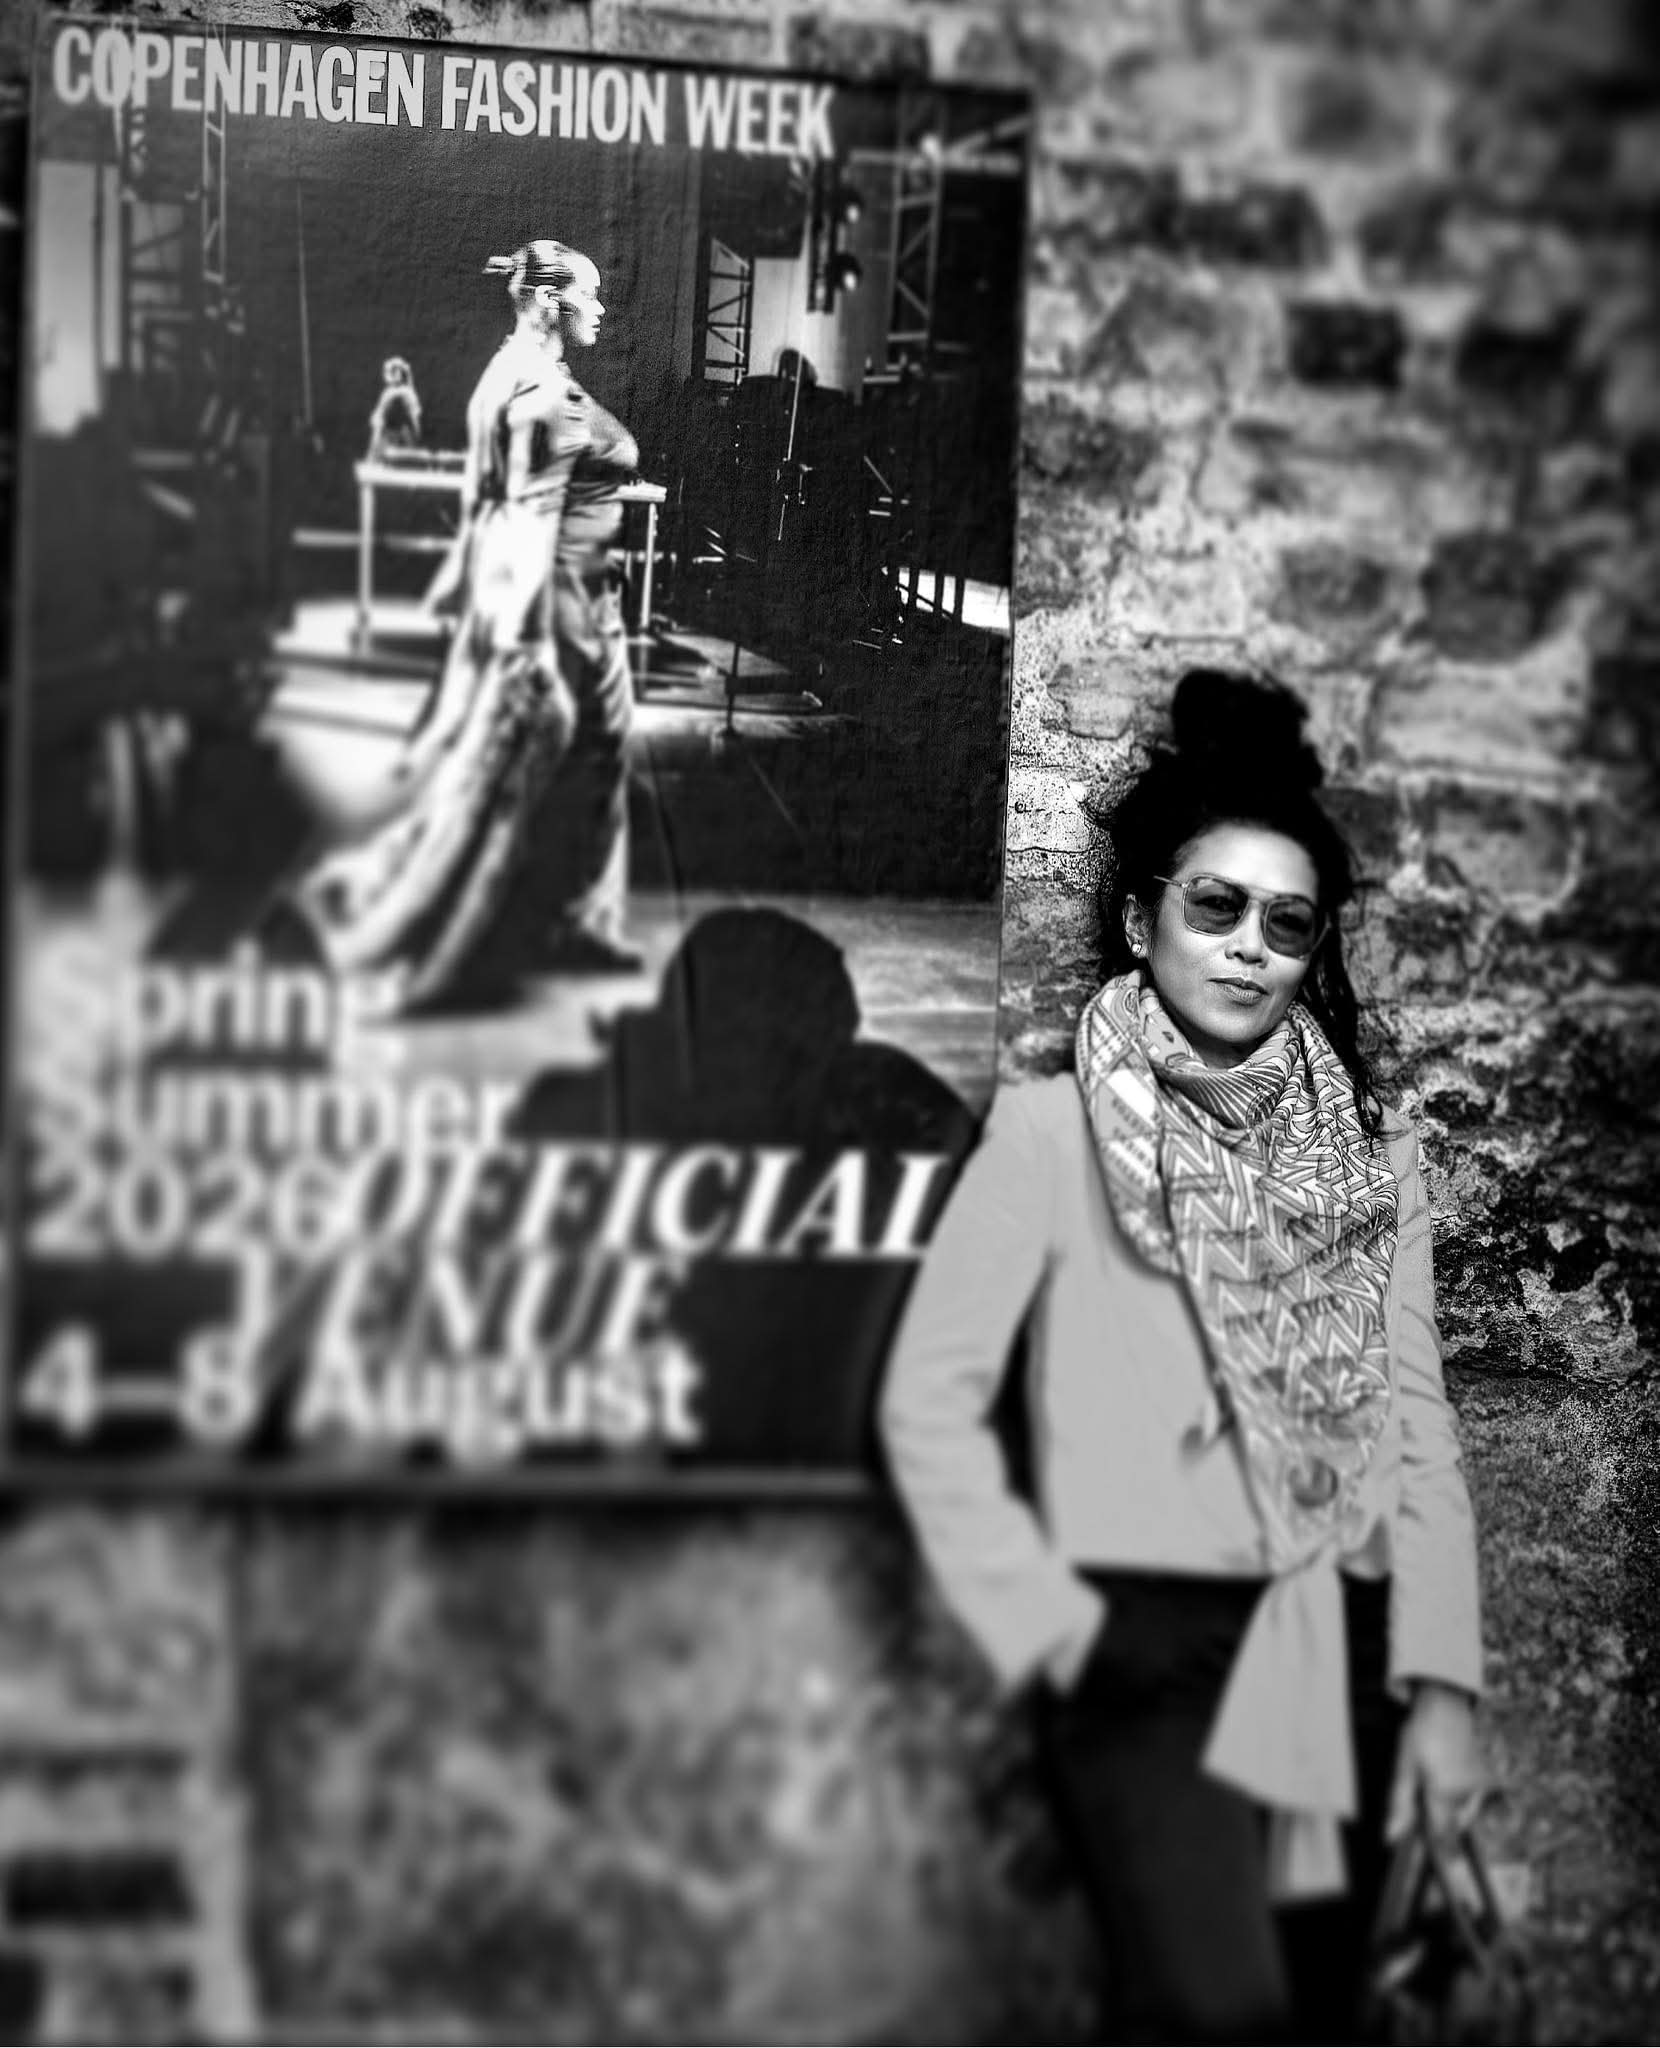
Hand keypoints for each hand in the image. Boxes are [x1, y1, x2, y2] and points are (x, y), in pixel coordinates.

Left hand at [1388, 1679, 1483, 1842]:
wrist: (1446, 1707)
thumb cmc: (1420, 1735)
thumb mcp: (1403, 1768)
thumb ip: (1400, 1805)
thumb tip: (1392, 1839)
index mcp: (1444, 1793)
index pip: (1441, 1837)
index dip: (1434, 1853)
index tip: (1428, 1864)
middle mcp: (1467, 1795)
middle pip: (1453, 1828)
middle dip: (1439, 1828)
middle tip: (1424, 1804)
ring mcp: (1481, 1788)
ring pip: (1465, 1817)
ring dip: (1451, 1814)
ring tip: (1434, 1784)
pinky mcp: (1488, 1781)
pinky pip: (1476, 1803)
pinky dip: (1463, 1802)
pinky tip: (1450, 1781)